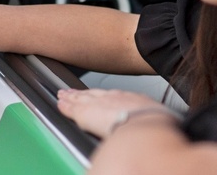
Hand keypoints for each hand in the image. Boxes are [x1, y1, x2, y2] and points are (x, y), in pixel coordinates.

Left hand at [57, 88, 171, 138]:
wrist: (144, 125)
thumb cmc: (155, 124)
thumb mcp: (157, 116)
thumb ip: (150, 115)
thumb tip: (157, 121)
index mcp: (131, 98)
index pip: (113, 96)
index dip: (103, 97)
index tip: (99, 97)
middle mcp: (113, 97)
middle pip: (94, 94)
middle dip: (84, 93)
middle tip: (73, 92)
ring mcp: (98, 103)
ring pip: (81, 98)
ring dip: (71, 97)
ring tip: (63, 95)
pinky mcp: (85, 113)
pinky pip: (71, 108)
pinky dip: (65, 106)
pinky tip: (60, 105)